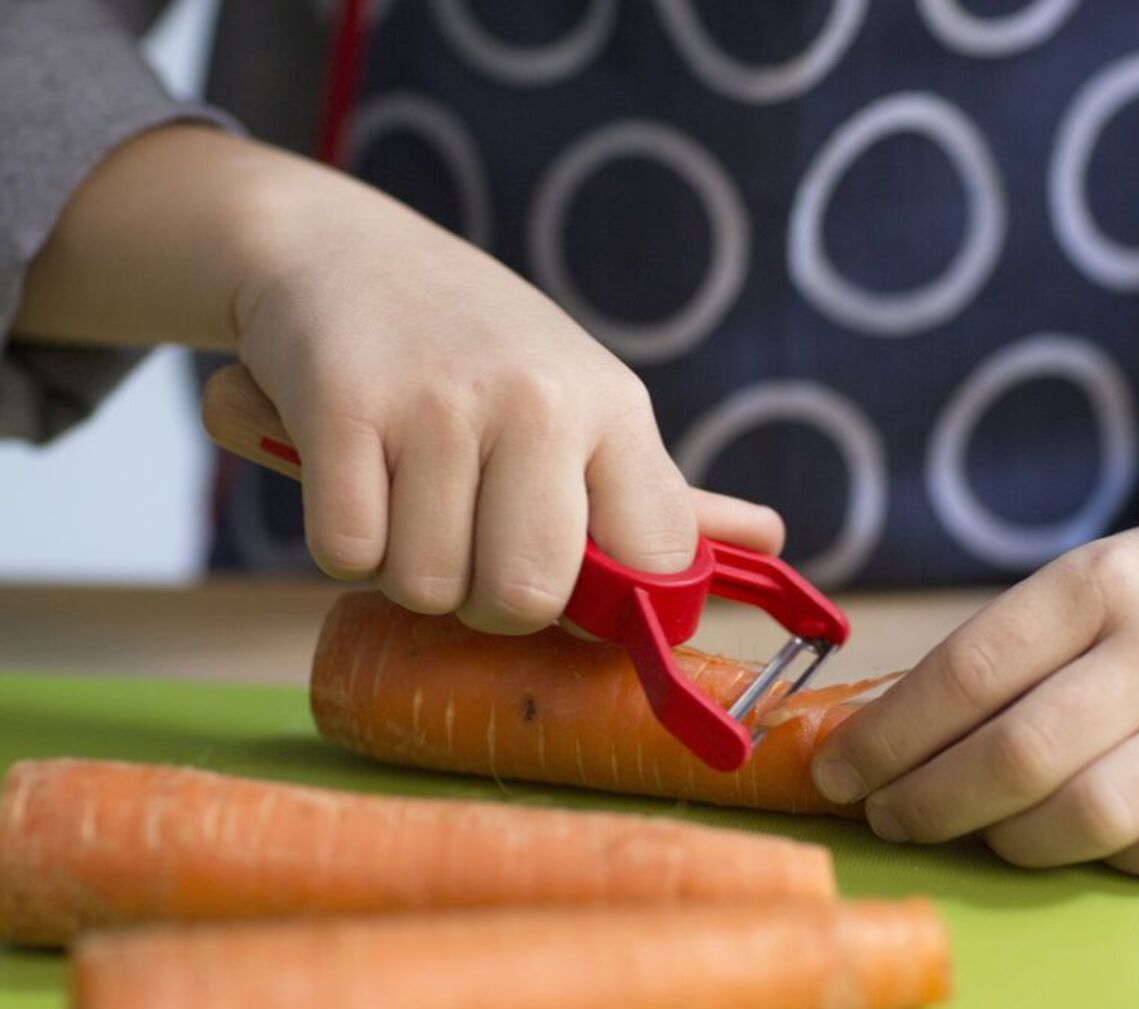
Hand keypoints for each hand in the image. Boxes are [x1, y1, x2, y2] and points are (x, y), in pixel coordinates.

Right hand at [15, 125, 780, 630]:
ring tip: (406, 496)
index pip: (653, 567)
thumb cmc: (479, 350)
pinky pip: (348, 557)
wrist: (340, 247)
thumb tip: (773, 543)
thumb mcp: (582, 399)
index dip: (602, 607)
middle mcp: (541, 402)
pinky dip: (344, 545)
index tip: (558, 580)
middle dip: (489, 604)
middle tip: (468, 548)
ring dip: (408, 570)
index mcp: (614, 409)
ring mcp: (440, 402)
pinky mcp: (342, 406)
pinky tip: (355, 482)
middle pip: (527, 600)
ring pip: (426, 588)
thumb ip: (659, 491)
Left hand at [811, 516, 1138, 881]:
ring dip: (1006, 838)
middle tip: (885, 817)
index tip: (836, 772)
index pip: (965, 674)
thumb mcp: (1080, 590)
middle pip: (1016, 755)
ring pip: (1088, 814)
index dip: (887, 737)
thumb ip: (998, 657)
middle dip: (927, 801)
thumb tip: (878, 733)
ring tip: (971, 829)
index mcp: (1095, 587)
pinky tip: (1069, 834)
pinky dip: (1104, 855)